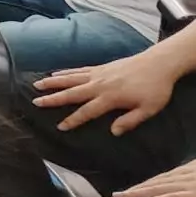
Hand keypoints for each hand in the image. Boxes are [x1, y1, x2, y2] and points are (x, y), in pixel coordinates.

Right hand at [32, 48, 180, 134]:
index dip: (73, 120)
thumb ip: (130, 121)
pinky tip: (57, 73)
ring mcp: (98, 74)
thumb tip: (113, 132)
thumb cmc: (156, 89)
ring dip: (53, 82)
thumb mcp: (148, 109)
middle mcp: (99, 85)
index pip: (87, 111)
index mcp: (110, 98)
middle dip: (53, 98)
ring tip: (38, 84)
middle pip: (72, 92)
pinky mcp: (101, 67)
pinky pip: (78, 70)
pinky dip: (66, 72)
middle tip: (36, 102)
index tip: (60, 127)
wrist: (159, 64)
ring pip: (71, 78)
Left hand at [117, 155, 195, 196]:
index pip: (162, 178)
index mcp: (189, 169)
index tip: (131, 190)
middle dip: (135, 189)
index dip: (145, 185)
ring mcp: (189, 185)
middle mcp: (184, 175)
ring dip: (138, 194)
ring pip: (158, 189)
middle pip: (154, 183)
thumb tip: (195, 179)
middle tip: (116, 195)